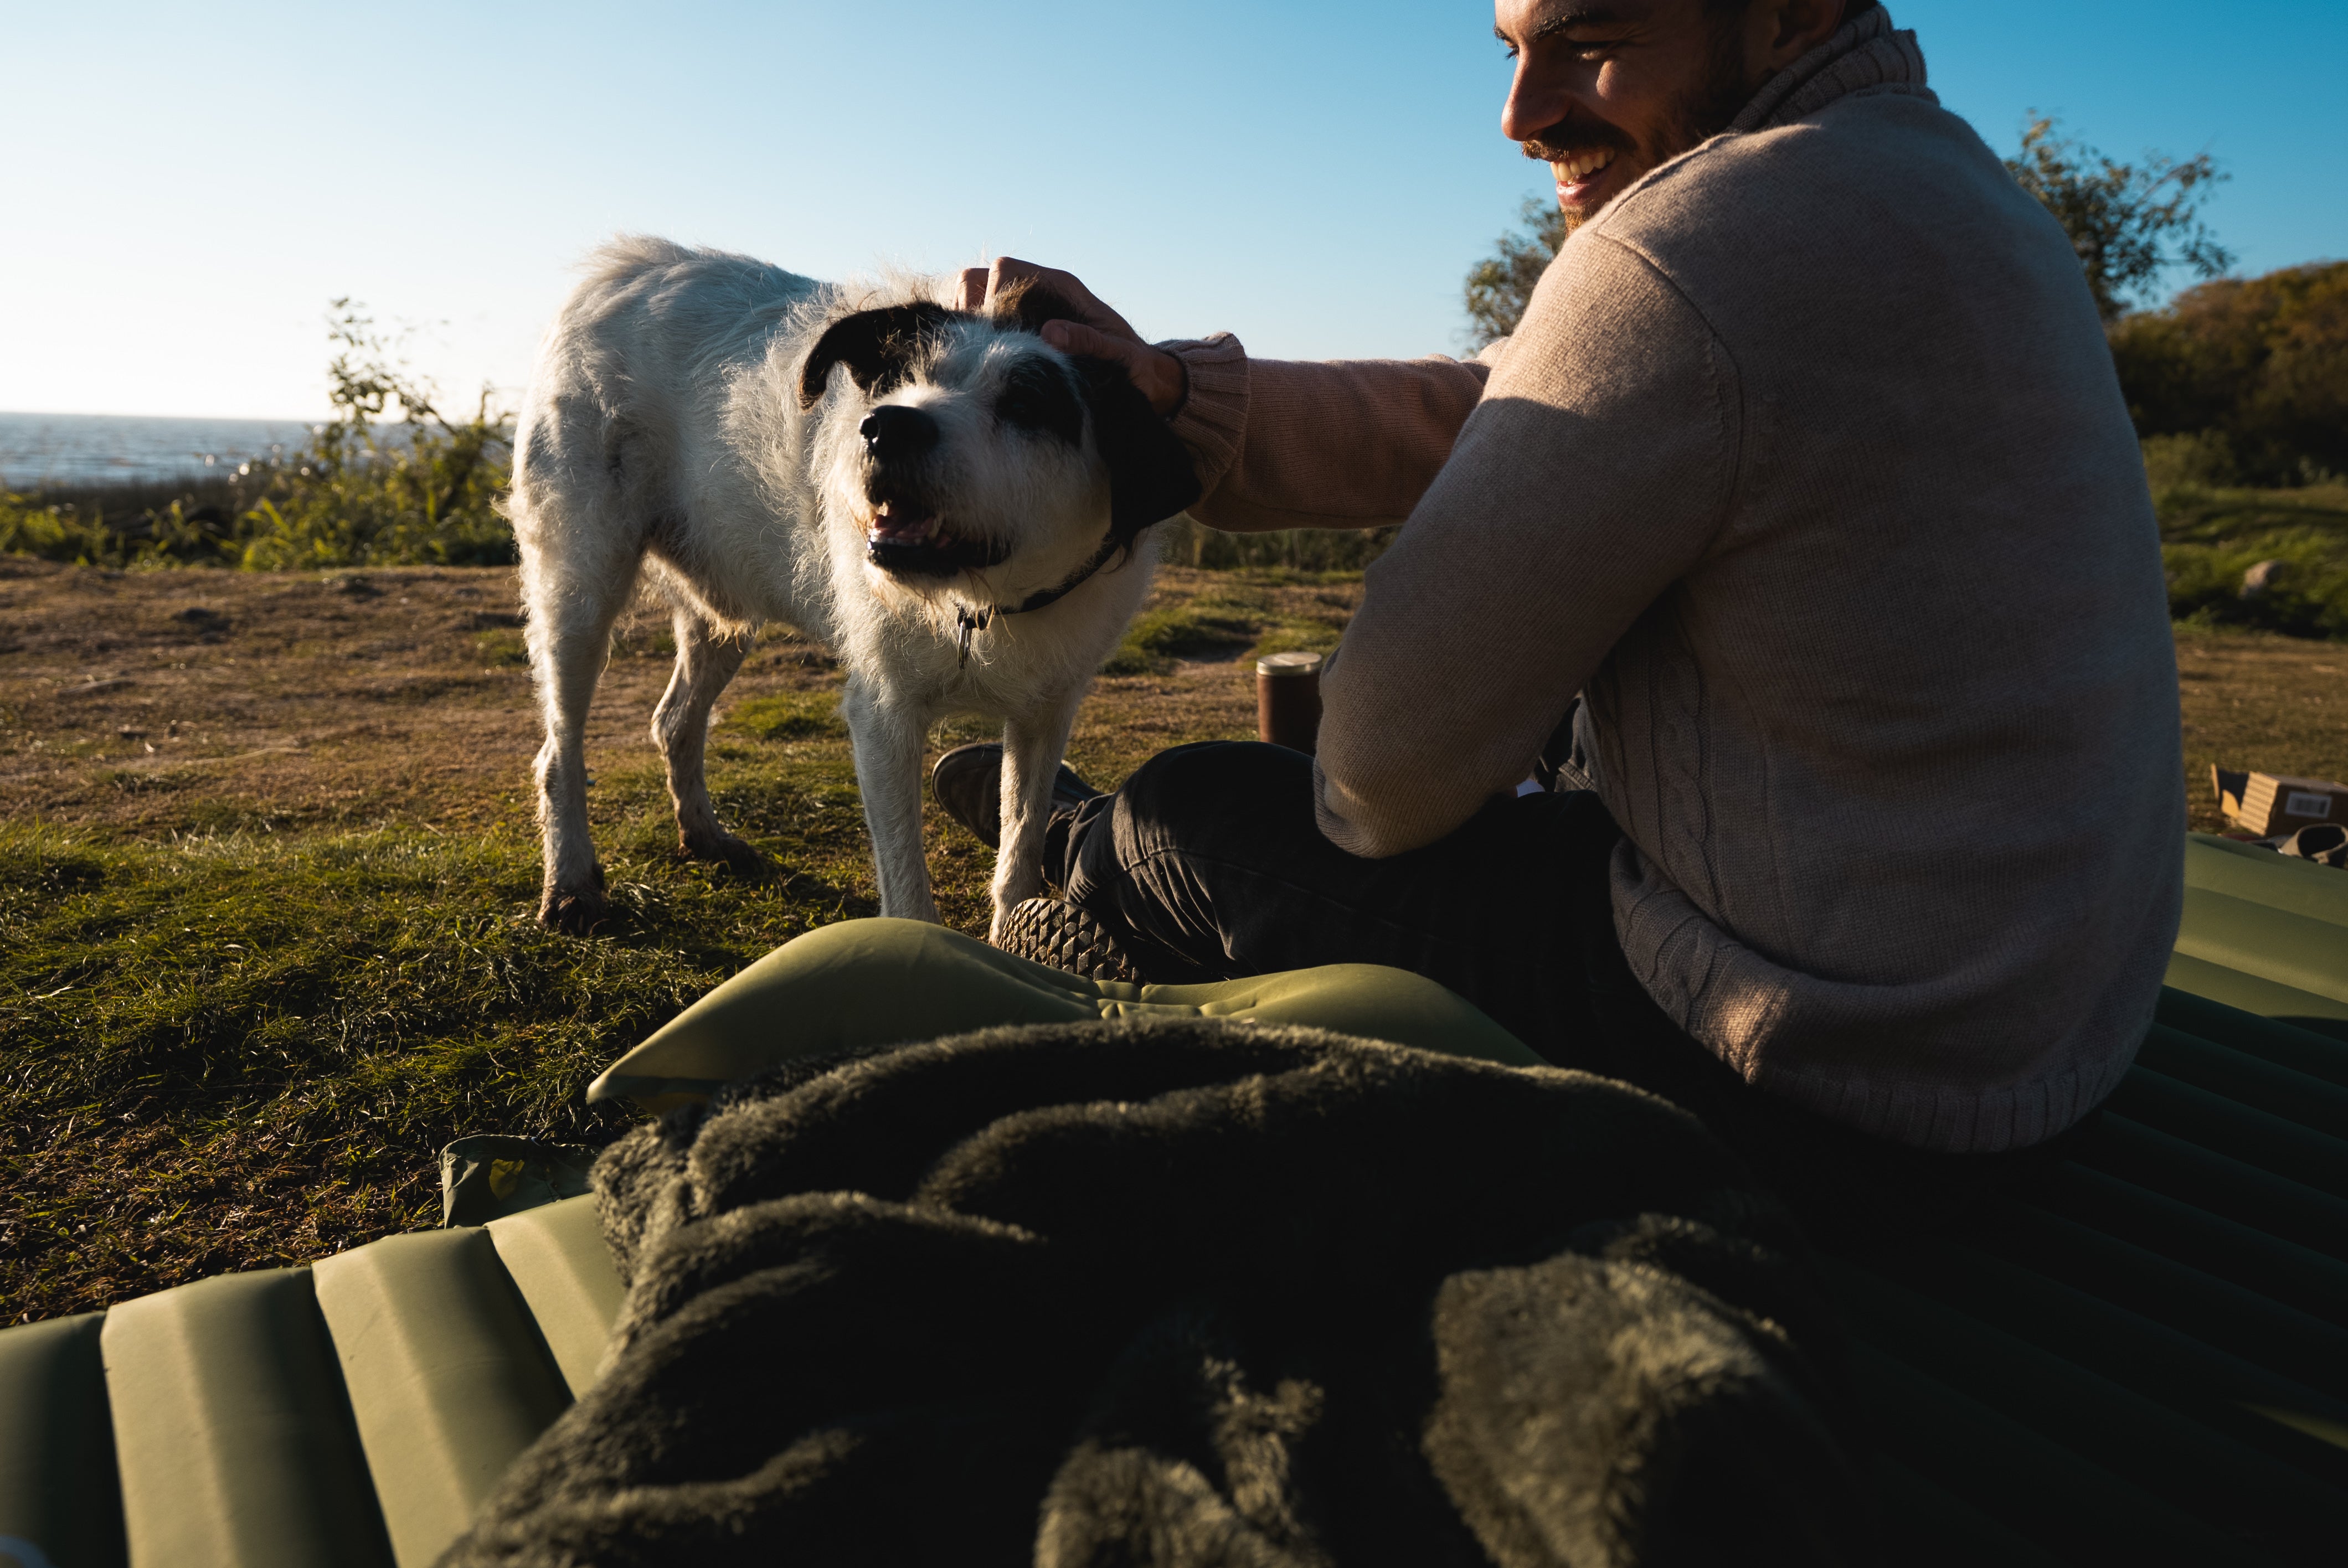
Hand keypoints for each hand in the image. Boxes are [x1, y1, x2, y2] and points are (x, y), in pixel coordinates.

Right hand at [958, 257, 1187, 417]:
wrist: (1143, 376)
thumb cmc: (1134, 364)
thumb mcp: (1119, 355)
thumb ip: (1088, 342)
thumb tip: (1049, 334)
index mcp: (1061, 287)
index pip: (1004, 269)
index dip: (994, 297)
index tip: (1001, 332)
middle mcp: (1038, 291)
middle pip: (979, 278)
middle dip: (972, 306)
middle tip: (984, 343)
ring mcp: (1026, 308)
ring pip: (974, 296)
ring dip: (969, 320)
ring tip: (981, 352)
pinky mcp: (1020, 328)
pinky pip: (981, 319)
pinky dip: (974, 334)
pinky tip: (984, 359)